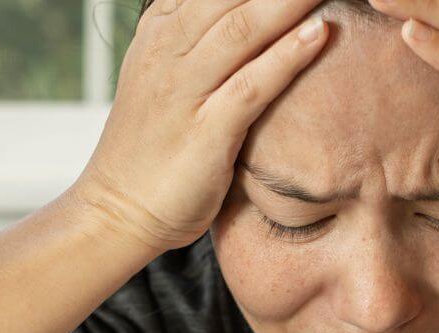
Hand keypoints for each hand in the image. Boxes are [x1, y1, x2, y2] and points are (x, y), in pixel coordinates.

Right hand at [69, 0, 329, 252]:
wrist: (119, 208)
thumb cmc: (154, 144)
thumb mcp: (169, 74)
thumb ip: (203, 38)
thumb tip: (248, 15)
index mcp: (163, 29)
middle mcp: (170, 48)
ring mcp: (185, 88)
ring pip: (243, 25)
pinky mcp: (205, 131)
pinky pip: (251, 84)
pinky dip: (287, 55)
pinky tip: (319, 32)